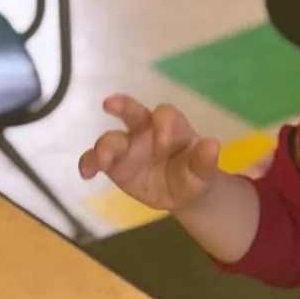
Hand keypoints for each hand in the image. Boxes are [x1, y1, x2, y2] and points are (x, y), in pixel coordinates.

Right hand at [78, 96, 220, 213]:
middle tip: (111, 104)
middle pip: (133, 112)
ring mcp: (127, 146)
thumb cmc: (193, 175)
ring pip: (111, 138)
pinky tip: (87, 173)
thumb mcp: (203, 173)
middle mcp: (145, 130)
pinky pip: (95, 159)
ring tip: (104, 159)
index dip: (163, 124)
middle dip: (123, 106)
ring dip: (105, 145)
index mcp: (171, 128)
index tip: (163, 142)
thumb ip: (205, 161)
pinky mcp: (113, 164)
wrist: (181, 193)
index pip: (165, 115)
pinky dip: (89, 163)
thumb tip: (213, 144)